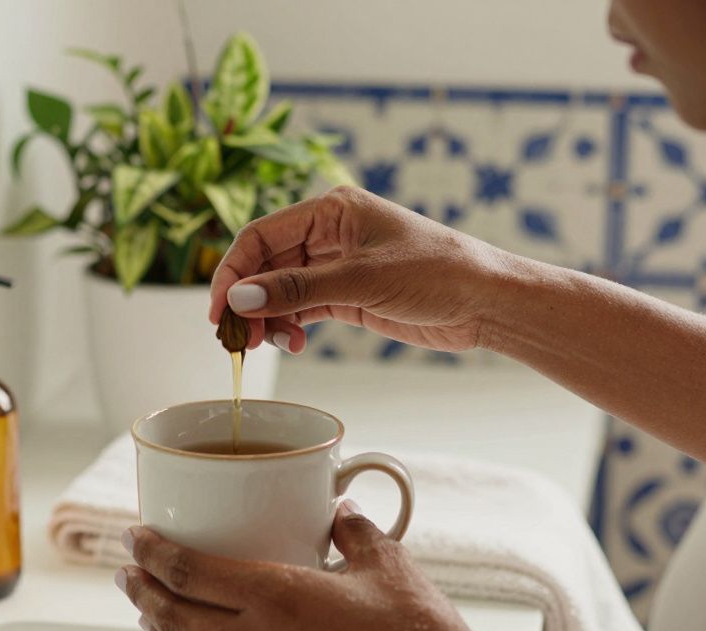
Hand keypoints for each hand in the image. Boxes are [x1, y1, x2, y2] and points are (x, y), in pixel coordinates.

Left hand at [116, 504, 551, 630]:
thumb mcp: (385, 561)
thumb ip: (354, 529)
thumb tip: (340, 508)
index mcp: (279, 597)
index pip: (191, 572)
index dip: (153, 552)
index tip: (134, 535)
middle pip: (173, 616)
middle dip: (140, 590)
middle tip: (126, 570)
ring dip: (156, 630)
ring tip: (146, 608)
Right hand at [208, 186, 508, 353]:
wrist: (486, 301)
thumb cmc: (437, 272)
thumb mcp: (362, 280)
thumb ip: (298, 289)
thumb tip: (240, 298)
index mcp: (331, 209)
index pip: (261, 236)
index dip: (232, 271)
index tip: (219, 310)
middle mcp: (329, 233)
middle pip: (265, 265)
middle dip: (248, 300)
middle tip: (237, 339)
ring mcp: (337, 265)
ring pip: (280, 290)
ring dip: (267, 318)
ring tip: (268, 345)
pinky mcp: (347, 295)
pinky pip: (302, 308)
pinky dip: (290, 326)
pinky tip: (292, 343)